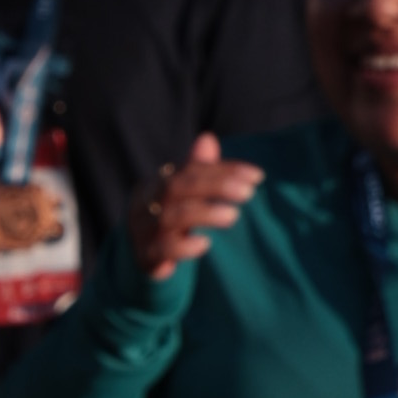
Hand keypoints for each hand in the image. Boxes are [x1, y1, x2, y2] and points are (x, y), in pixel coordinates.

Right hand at [132, 130, 264, 279]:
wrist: (141, 258)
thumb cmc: (168, 221)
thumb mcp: (184, 197)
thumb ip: (197, 171)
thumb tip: (208, 138)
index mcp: (157, 183)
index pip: (190, 171)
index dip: (223, 171)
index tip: (257, 176)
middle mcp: (146, 202)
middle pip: (177, 187)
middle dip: (215, 186)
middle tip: (248, 192)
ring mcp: (143, 229)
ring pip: (170, 217)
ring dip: (204, 213)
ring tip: (233, 216)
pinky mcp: (144, 256)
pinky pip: (160, 249)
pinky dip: (183, 246)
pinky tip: (205, 244)